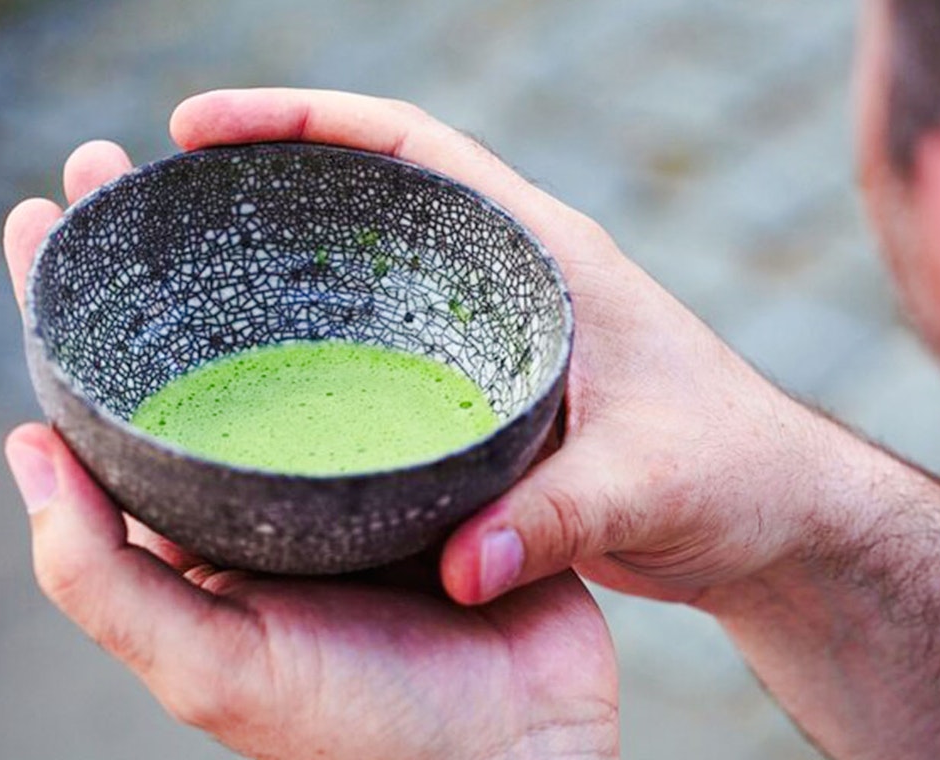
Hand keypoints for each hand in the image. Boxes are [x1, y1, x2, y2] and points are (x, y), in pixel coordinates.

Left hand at [3, 140, 617, 759]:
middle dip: (154, 257)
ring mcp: (358, 472)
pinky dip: (372, 303)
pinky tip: (360, 236)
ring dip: (260, 256)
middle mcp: (271, 492)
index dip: (67, 312)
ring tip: (232, 168)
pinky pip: (398, 367)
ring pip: (297, 347)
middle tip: (115, 160)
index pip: (113, 404)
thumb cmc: (359, 729)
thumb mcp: (209, 666)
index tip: (41, 217)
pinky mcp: (442, 459)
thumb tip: (22, 446)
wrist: (517, 752)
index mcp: (202, 533)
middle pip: (199, 352)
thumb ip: (102, 578)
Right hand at [152, 88, 830, 605]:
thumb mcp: (651, 484)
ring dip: (291, 265)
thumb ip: (559, 518)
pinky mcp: (493, 392)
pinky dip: (328, 345)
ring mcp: (499, 332)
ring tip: (188, 281)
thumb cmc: (734, 475)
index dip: (306, 120)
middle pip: (373, 196)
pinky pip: (390, 348)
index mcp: (547, 253)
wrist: (773, 518)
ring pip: (374, 273)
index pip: (413, 148)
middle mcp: (513, 278)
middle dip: (272, 183)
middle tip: (166, 203)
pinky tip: (268, 379)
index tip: (204, 124)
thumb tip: (464, 566)